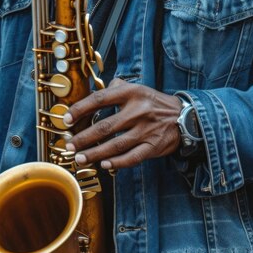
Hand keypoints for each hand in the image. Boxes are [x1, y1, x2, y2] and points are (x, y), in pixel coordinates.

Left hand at [64, 78, 181, 169]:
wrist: (186, 117)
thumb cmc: (155, 104)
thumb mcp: (138, 89)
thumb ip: (117, 87)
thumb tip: (95, 90)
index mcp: (131, 93)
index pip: (99, 99)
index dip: (80, 110)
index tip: (66, 119)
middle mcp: (138, 111)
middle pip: (104, 127)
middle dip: (83, 138)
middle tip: (69, 145)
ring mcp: (146, 130)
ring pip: (115, 145)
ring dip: (95, 153)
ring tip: (80, 158)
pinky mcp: (153, 146)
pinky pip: (132, 157)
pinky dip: (117, 162)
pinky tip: (104, 164)